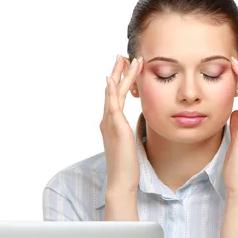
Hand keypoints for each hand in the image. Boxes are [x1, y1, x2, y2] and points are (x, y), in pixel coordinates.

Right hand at [100, 54, 143, 192]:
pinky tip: (112, 80)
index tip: (126, 67)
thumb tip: (130, 130)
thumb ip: (127, 133)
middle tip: (123, 55)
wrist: (121, 181)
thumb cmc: (127, 166)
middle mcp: (107, 121)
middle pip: (111, 90)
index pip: (115, 97)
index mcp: (111, 124)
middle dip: (118, 72)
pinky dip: (111, 92)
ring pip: (112, 93)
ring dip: (119, 75)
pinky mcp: (116, 128)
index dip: (120, 80)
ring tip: (126, 59)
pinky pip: (112, 106)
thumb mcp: (128, 145)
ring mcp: (110, 124)